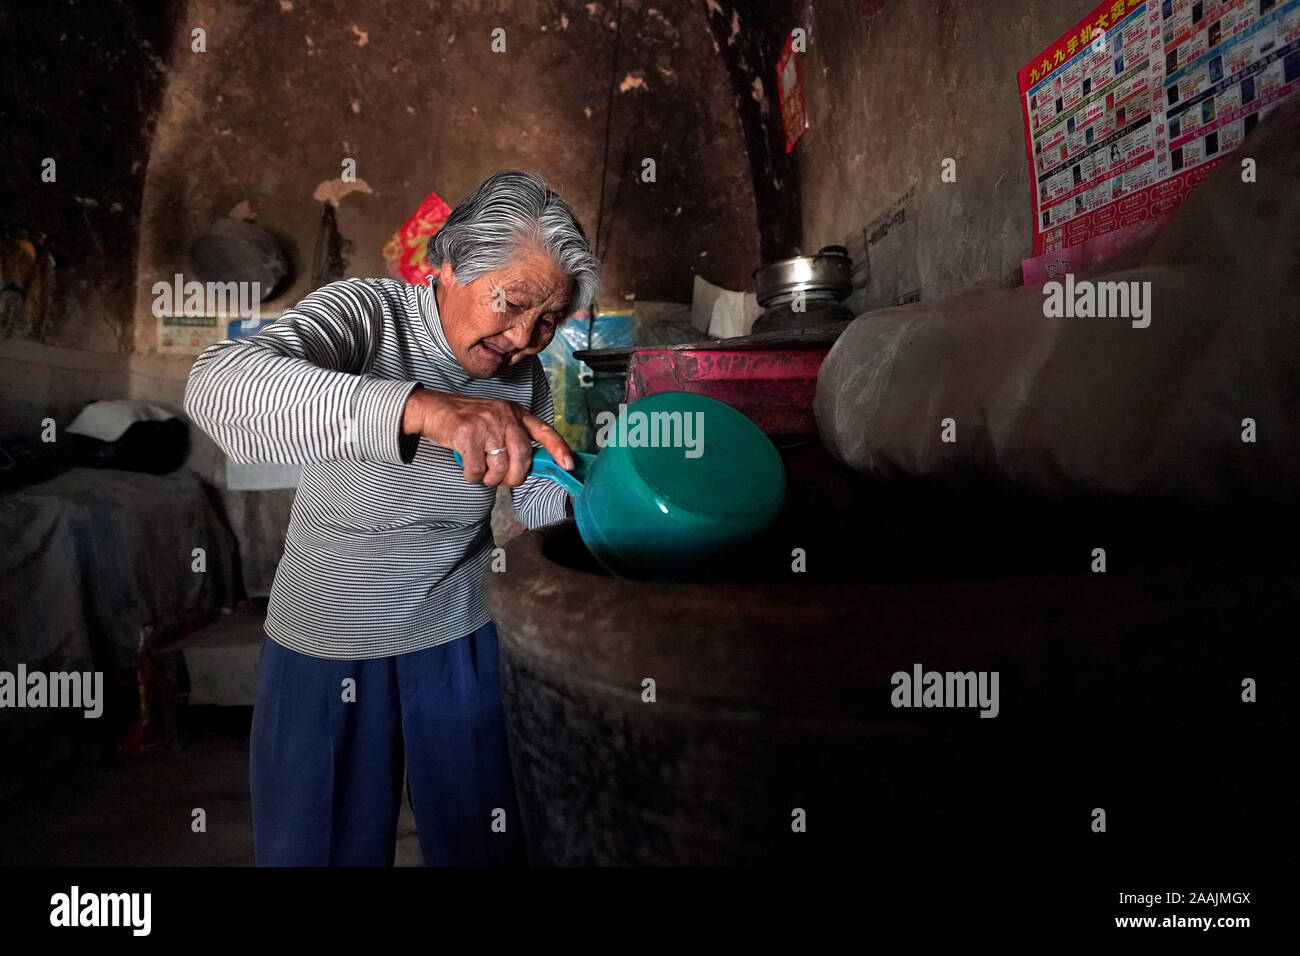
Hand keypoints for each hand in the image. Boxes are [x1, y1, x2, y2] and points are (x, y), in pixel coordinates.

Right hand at [402, 386, 573, 486]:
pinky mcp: (467, 434)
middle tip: (504, 480)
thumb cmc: (468, 420)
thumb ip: (514, 438)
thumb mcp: (497, 420)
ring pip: (500, 466)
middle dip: (515, 476)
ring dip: (490, 478)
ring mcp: (486, 424)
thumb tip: (529, 467)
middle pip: (522, 457)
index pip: (544, 431)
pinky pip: (477, 469)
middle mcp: (504, 416)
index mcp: (516, 413)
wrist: (433, 409)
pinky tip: (467, 466)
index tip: (569, 465)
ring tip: (482, 471)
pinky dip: (472, 475)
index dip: (559, 449)